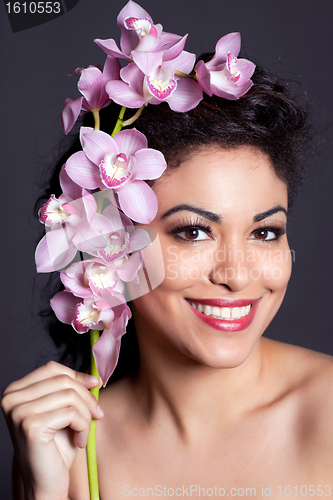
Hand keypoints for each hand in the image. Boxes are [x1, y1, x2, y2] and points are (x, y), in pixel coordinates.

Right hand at [1, 361, 102, 499]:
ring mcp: (19, 412)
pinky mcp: (31, 426)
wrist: (47, 482)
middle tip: (97, 414)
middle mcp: (12, 399)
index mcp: (16, 391)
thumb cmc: (57, 446)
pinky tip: (79, 441)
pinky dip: (83, 426)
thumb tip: (94, 373)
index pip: (51, 368)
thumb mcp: (64, 409)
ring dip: (86, 414)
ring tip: (84, 431)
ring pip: (69, 396)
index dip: (77, 375)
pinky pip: (71, 413)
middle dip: (86, 397)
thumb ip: (72, 388)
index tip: (96, 385)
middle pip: (62, 380)